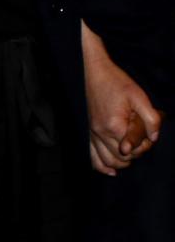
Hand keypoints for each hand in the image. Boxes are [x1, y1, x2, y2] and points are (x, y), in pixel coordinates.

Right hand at [81, 22, 161, 175]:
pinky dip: (101, 166)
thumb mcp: (139, 96)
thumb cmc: (116, 82)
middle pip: (122, 158)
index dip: (145, 146)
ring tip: (130, 152)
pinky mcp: (88, 131)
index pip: (134, 150)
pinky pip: (92, 156)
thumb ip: (151, 119)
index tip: (147, 134)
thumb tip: (154, 138)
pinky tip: (110, 169)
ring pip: (107, 161)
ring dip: (121, 162)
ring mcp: (92, 133)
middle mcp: (100, 132)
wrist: (92, 71)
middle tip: (140, 139)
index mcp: (114, 126)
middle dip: (135, 154)